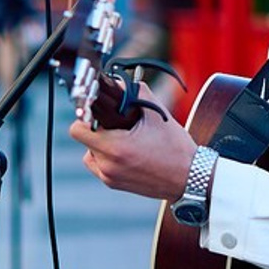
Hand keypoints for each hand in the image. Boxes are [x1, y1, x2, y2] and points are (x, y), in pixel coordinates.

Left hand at [69, 104, 195, 202]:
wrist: (190, 177)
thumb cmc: (176, 148)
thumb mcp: (157, 114)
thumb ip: (136, 92)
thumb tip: (119, 83)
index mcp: (115, 148)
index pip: (78, 130)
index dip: (86, 117)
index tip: (99, 113)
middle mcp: (108, 166)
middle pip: (85, 139)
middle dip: (98, 129)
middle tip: (118, 125)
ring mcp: (109, 178)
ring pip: (91, 153)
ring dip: (101, 144)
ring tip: (124, 140)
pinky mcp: (114, 184)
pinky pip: (100, 166)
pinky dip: (107, 158)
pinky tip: (127, 152)